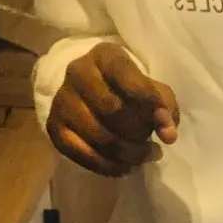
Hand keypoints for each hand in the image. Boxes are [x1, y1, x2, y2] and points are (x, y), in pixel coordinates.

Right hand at [47, 43, 179, 178]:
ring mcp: (62, 100)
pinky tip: (125, 166)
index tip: (166, 123)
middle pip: (112, 110)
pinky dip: (110, 166)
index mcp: (105, 56)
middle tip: (152, 143)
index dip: (149, 101)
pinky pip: (84, 155)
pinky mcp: (54, 127)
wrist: (89, 93)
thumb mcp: (150, 88)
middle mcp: (78, 72)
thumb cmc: (127, 88)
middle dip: (139, 132)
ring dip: (129, 154)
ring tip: (144, 156)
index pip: (126, 75)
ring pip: (100, 137)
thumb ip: (164, 106)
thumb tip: (168, 135)